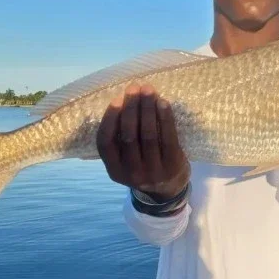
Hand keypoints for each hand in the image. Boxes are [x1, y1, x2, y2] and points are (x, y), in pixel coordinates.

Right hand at [96, 83, 190, 200]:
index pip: (105, 143)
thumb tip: (123, 102)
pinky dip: (165, 118)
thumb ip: (120, 142)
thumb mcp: (125, 162)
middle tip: (134, 88)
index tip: (116, 99)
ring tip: (148, 91)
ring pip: (148, 135)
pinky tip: (163, 103)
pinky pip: (168, 137)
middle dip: (131, 108)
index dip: (110, 119)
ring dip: (148, 109)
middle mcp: (132, 173)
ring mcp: (153, 171)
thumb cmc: (143, 167)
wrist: (169, 190)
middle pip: (129, 136)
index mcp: (114, 170)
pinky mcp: (172, 165)